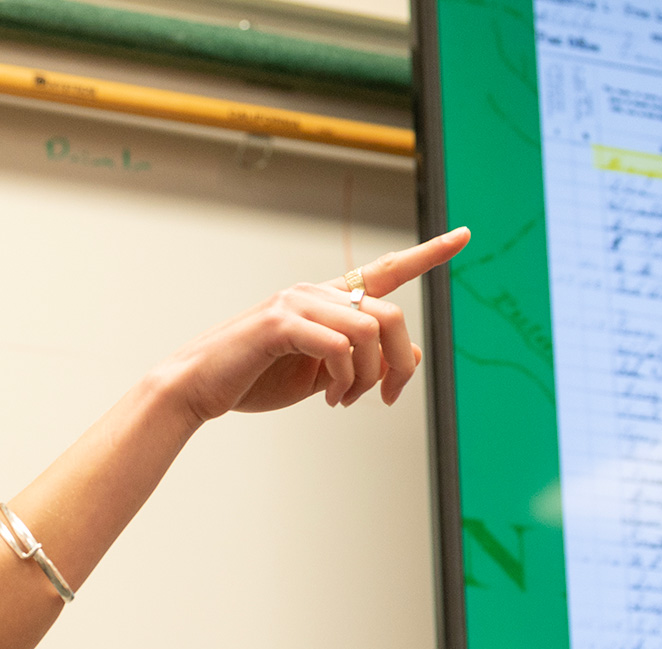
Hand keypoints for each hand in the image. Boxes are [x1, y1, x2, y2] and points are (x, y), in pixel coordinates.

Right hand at [152, 228, 470, 423]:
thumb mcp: (324, 375)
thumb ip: (364, 360)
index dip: (427, 253)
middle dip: (401, 364)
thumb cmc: (256, 378)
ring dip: (370, 377)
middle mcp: (315, 292)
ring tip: (345, 400)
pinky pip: (340, 346)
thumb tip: (410, 354)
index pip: (385, 270)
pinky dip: (346, 380)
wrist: (198, 388)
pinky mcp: (280, 324)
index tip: (463, 235)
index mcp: (326, 299)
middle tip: (388, 398)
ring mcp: (297, 303)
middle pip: (392, 314)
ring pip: (371, 330)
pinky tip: (330, 398)